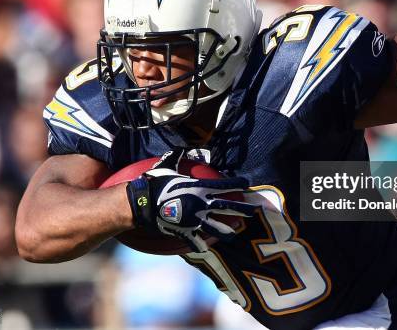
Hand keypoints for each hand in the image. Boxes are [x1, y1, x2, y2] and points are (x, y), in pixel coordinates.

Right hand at [126, 148, 257, 251]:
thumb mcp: (168, 165)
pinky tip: (205, 248)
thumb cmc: (155, 182)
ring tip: (236, 231)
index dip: (237, 184)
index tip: (247, 184)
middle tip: (254, 210)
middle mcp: (202, 204)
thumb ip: (177, 157)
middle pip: (228, 207)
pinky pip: (196, 241)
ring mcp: (195, 220)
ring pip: (217, 228)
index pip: (224, 185)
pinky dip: (200, 245)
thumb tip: (181, 148)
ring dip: (228, 230)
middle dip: (243, 209)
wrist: (142, 203)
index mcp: (200, 187)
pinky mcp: (185, 232)